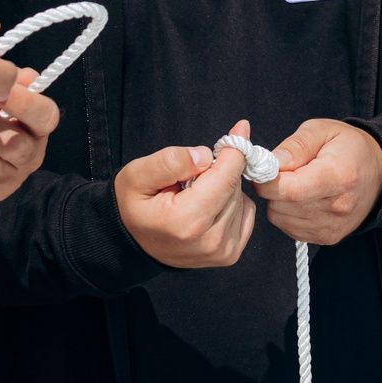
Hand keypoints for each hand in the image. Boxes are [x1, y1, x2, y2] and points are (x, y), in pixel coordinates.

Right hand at [115, 120, 256, 268]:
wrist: (136, 244)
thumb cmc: (135, 208)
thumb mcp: (136, 176)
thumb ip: (169, 161)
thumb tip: (205, 155)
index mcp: (186, 221)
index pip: (225, 178)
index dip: (234, 150)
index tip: (240, 128)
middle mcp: (210, 241)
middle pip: (234, 187)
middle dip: (220, 171)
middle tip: (192, 175)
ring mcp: (223, 251)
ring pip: (242, 199)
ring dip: (224, 188)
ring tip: (194, 195)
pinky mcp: (231, 253)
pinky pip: (246, 212)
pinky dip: (231, 203)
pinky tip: (208, 206)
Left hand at [253, 119, 381, 244]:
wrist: (379, 171)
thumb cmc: (349, 147)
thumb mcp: (322, 130)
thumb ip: (295, 146)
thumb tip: (271, 162)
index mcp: (338, 177)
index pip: (290, 190)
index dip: (267, 179)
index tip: (264, 167)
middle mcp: (337, 207)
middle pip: (281, 205)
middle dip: (271, 187)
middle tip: (282, 171)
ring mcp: (332, 226)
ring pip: (280, 218)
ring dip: (279, 201)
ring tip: (295, 183)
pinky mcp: (327, 237)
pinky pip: (289, 228)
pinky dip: (287, 213)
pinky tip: (302, 198)